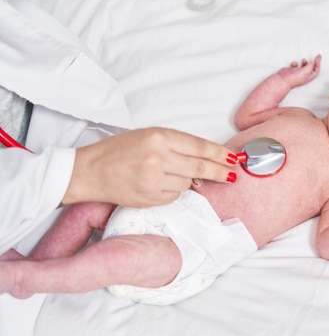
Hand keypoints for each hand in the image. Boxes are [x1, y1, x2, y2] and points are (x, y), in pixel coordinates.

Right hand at [64, 127, 237, 206]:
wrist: (89, 171)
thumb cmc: (118, 151)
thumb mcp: (148, 136)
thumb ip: (177, 145)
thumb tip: (206, 158)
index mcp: (158, 137)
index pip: (199, 147)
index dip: (219, 154)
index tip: (233, 158)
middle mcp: (158, 158)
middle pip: (200, 167)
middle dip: (219, 172)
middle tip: (231, 175)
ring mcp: (155, 180)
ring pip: (187, 183)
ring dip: (186, 180)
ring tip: (164, 173)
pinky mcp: (151, 198)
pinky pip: (174, 195)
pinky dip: (172, 190)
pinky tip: (156, 184)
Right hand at [277, 54, 321, 87]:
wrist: (283, 80)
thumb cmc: (294, 78)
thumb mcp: (305, 71)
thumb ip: (310, 66)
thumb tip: (313, 62)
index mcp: (308, 77)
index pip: (316, 70)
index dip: (318, 64)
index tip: (318, 57)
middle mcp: (304, 75)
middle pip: (311, 68)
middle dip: (313, 63)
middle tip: (314, 57)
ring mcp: (298, 73)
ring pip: (304, 67)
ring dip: (304, 62)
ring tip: (303, 60)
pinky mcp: (292, 71)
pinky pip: (295, 65)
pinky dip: (295, 63)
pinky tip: (293, 64)